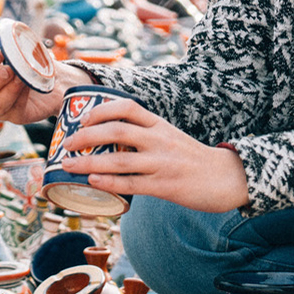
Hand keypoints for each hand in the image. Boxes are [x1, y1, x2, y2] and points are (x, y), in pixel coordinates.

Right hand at [0, 47, 88, 124]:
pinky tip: (27, 86)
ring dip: (8, 90)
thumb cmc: (31, 64)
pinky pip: (14, 110)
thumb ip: (18, 47)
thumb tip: (19, 40)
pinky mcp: (14, 117)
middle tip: (8, 70)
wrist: (55, 81)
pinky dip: (20, 97)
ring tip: (20, 78)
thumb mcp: (24, 52)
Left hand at [60, 98, 249, 213]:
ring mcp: (162, 163)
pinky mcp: (165, 186)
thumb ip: (145, 136)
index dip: (101, 110)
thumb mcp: (170, 137)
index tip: (82, 118)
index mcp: (160, 124)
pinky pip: (131, 184)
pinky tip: (93, 181)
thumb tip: (110, 141)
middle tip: (67, 143)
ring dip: (88, 162)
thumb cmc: (192, 159)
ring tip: (68, 165)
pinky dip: (109, 182)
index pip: (127, 107)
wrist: (226, 178)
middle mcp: (160, 139)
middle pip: (117, 130)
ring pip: (119, 159)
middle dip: (86, 136)